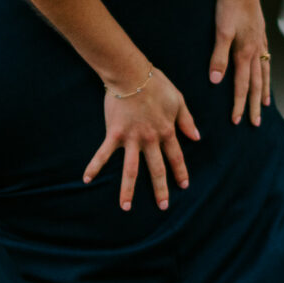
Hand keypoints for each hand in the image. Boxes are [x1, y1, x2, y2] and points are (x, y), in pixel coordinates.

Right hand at [84, 68, 199, 210]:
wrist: (131, 74)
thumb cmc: (156, 84)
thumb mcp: (178, 100)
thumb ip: (187, 120)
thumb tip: (196, 137)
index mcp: (166, 131)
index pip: (175, 156)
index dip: (180, 171)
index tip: (183, 185)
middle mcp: (150, 139)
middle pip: (156, 168)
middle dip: (160, 189)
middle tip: (163, 206)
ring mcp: (131, 139)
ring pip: (131, 169)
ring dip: (128, 190)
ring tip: (126, 208)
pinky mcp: (114, 134)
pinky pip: (103, 154)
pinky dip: (94, 166)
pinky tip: (87, 180)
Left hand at [209, 0, 271, 125]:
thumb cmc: (230, 7)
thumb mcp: (221, 32)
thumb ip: (218, 57)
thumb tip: (215, 80)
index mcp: (244, 54)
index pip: (241, 86)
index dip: (238, 104)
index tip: (236, 120)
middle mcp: (255, 53)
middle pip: (255, 85)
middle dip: (253, 106)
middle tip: (255, 123)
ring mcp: (260, 45)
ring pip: (264, 75)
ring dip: (263, 92)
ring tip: (264, 105)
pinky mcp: (260, 37)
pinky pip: (266, 62)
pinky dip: (266, 74)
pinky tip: (265, 75)